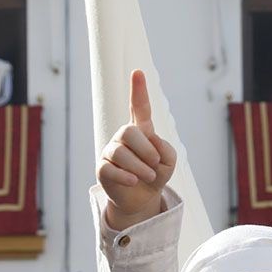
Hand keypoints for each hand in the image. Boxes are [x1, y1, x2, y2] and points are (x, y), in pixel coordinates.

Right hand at [98, 70, 175, 229]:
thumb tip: (149, 142)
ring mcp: (110, 152)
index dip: (138, 90)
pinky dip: (125, 176)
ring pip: (120, 152)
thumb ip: (165, 148)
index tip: (138, 72)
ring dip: (140, 167)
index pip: (139, 107)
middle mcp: (122, 137)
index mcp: (140, 130)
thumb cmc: (156, 174)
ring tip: (150, 176)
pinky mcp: (102, 169)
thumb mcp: (169, 161)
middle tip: (155, 164)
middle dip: (146, 149)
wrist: (142, 199)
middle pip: (128, 132)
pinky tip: (133, 181)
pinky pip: (109, 168)